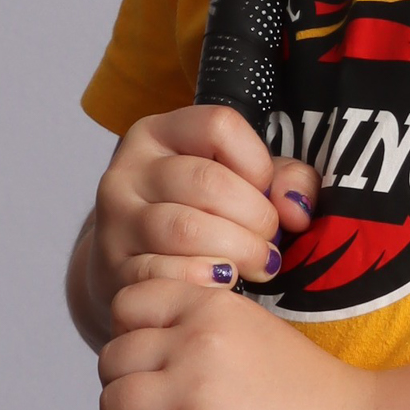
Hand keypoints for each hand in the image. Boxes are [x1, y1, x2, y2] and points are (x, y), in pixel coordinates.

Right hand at [83, 105, 316, 339]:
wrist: (134, 269)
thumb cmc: (201, 218)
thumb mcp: (244, 184)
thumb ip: (286, 181)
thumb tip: (296, 210)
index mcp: (160, 133)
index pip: (219, 126)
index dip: (257, 163)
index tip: (264, 192)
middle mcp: (129, 169)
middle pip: (208, 181)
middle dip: (256, 217)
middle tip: (270, 242)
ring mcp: (116, 219)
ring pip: (186, 229)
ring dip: (238, 252)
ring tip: (256, 265)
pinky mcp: (113, 267)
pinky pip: (164, 273)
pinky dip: (203, 282)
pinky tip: (222, 284)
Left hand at [98, 275, 370, 409]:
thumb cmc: (316, 396)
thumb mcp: (257, 334)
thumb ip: (208, 332)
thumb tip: (155, 358)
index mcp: (213, 305)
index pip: (128, 303)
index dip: (128, 338)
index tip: (148, 366)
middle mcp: (200, 339)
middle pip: (113, 359)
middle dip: (121, 389)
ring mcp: (198, 390)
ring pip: (114, 403)